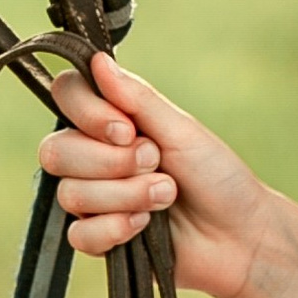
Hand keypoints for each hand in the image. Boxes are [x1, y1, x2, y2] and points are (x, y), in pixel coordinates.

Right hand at [38, 52, 272, 297]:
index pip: (67, 97)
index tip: (126, 130)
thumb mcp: (181, 130)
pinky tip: (145, 227)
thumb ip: (136, 98)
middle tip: (155, 163)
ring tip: (166, 196)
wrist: (240, 237)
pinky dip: (116, 228)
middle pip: (56, 151)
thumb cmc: (218, 178)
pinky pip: (79, 234)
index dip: (88, 114)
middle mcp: (95, 156)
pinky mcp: (98, 239)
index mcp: (113, 121)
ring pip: (70, 194)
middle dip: (112, 162)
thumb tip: (98, 59)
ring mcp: (94, 199)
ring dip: (126, 196)